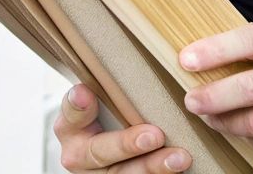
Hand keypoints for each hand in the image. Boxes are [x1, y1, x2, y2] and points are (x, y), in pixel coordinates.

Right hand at [53, 84, 190, 172]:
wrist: (116, 147)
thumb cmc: (110, 115)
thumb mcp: (101, 100)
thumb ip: (102, 89)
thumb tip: (90, 86)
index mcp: (71, 129)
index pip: (71, 115)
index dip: (78, 106)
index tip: (85, 93)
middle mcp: (80, 157)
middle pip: (100, 153)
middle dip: (127, 144)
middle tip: (155, 135)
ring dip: (153, 167)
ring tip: (180, 158)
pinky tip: (181, 169)